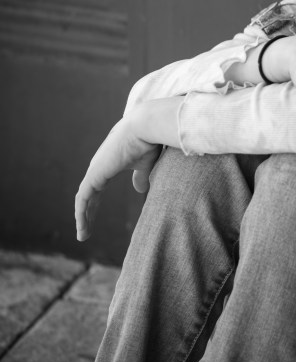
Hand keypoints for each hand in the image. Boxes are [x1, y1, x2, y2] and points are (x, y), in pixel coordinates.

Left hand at [75, 116, 160, 241]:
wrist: (145, 127)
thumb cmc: (148, 141)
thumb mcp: (146, 164)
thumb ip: (141, 177)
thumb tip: (140, 190)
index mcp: (109, 164)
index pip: (97, 188)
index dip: (95, 204)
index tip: (93, 218)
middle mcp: (99, 166)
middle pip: (88, 195)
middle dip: (87, 214)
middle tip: (86, 231)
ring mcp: (95, 170)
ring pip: (83, 199)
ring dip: (82, 218)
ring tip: (83, 235)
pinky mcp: (95, 175)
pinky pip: (83, 199)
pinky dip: (81, 213)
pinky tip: (82, 225)